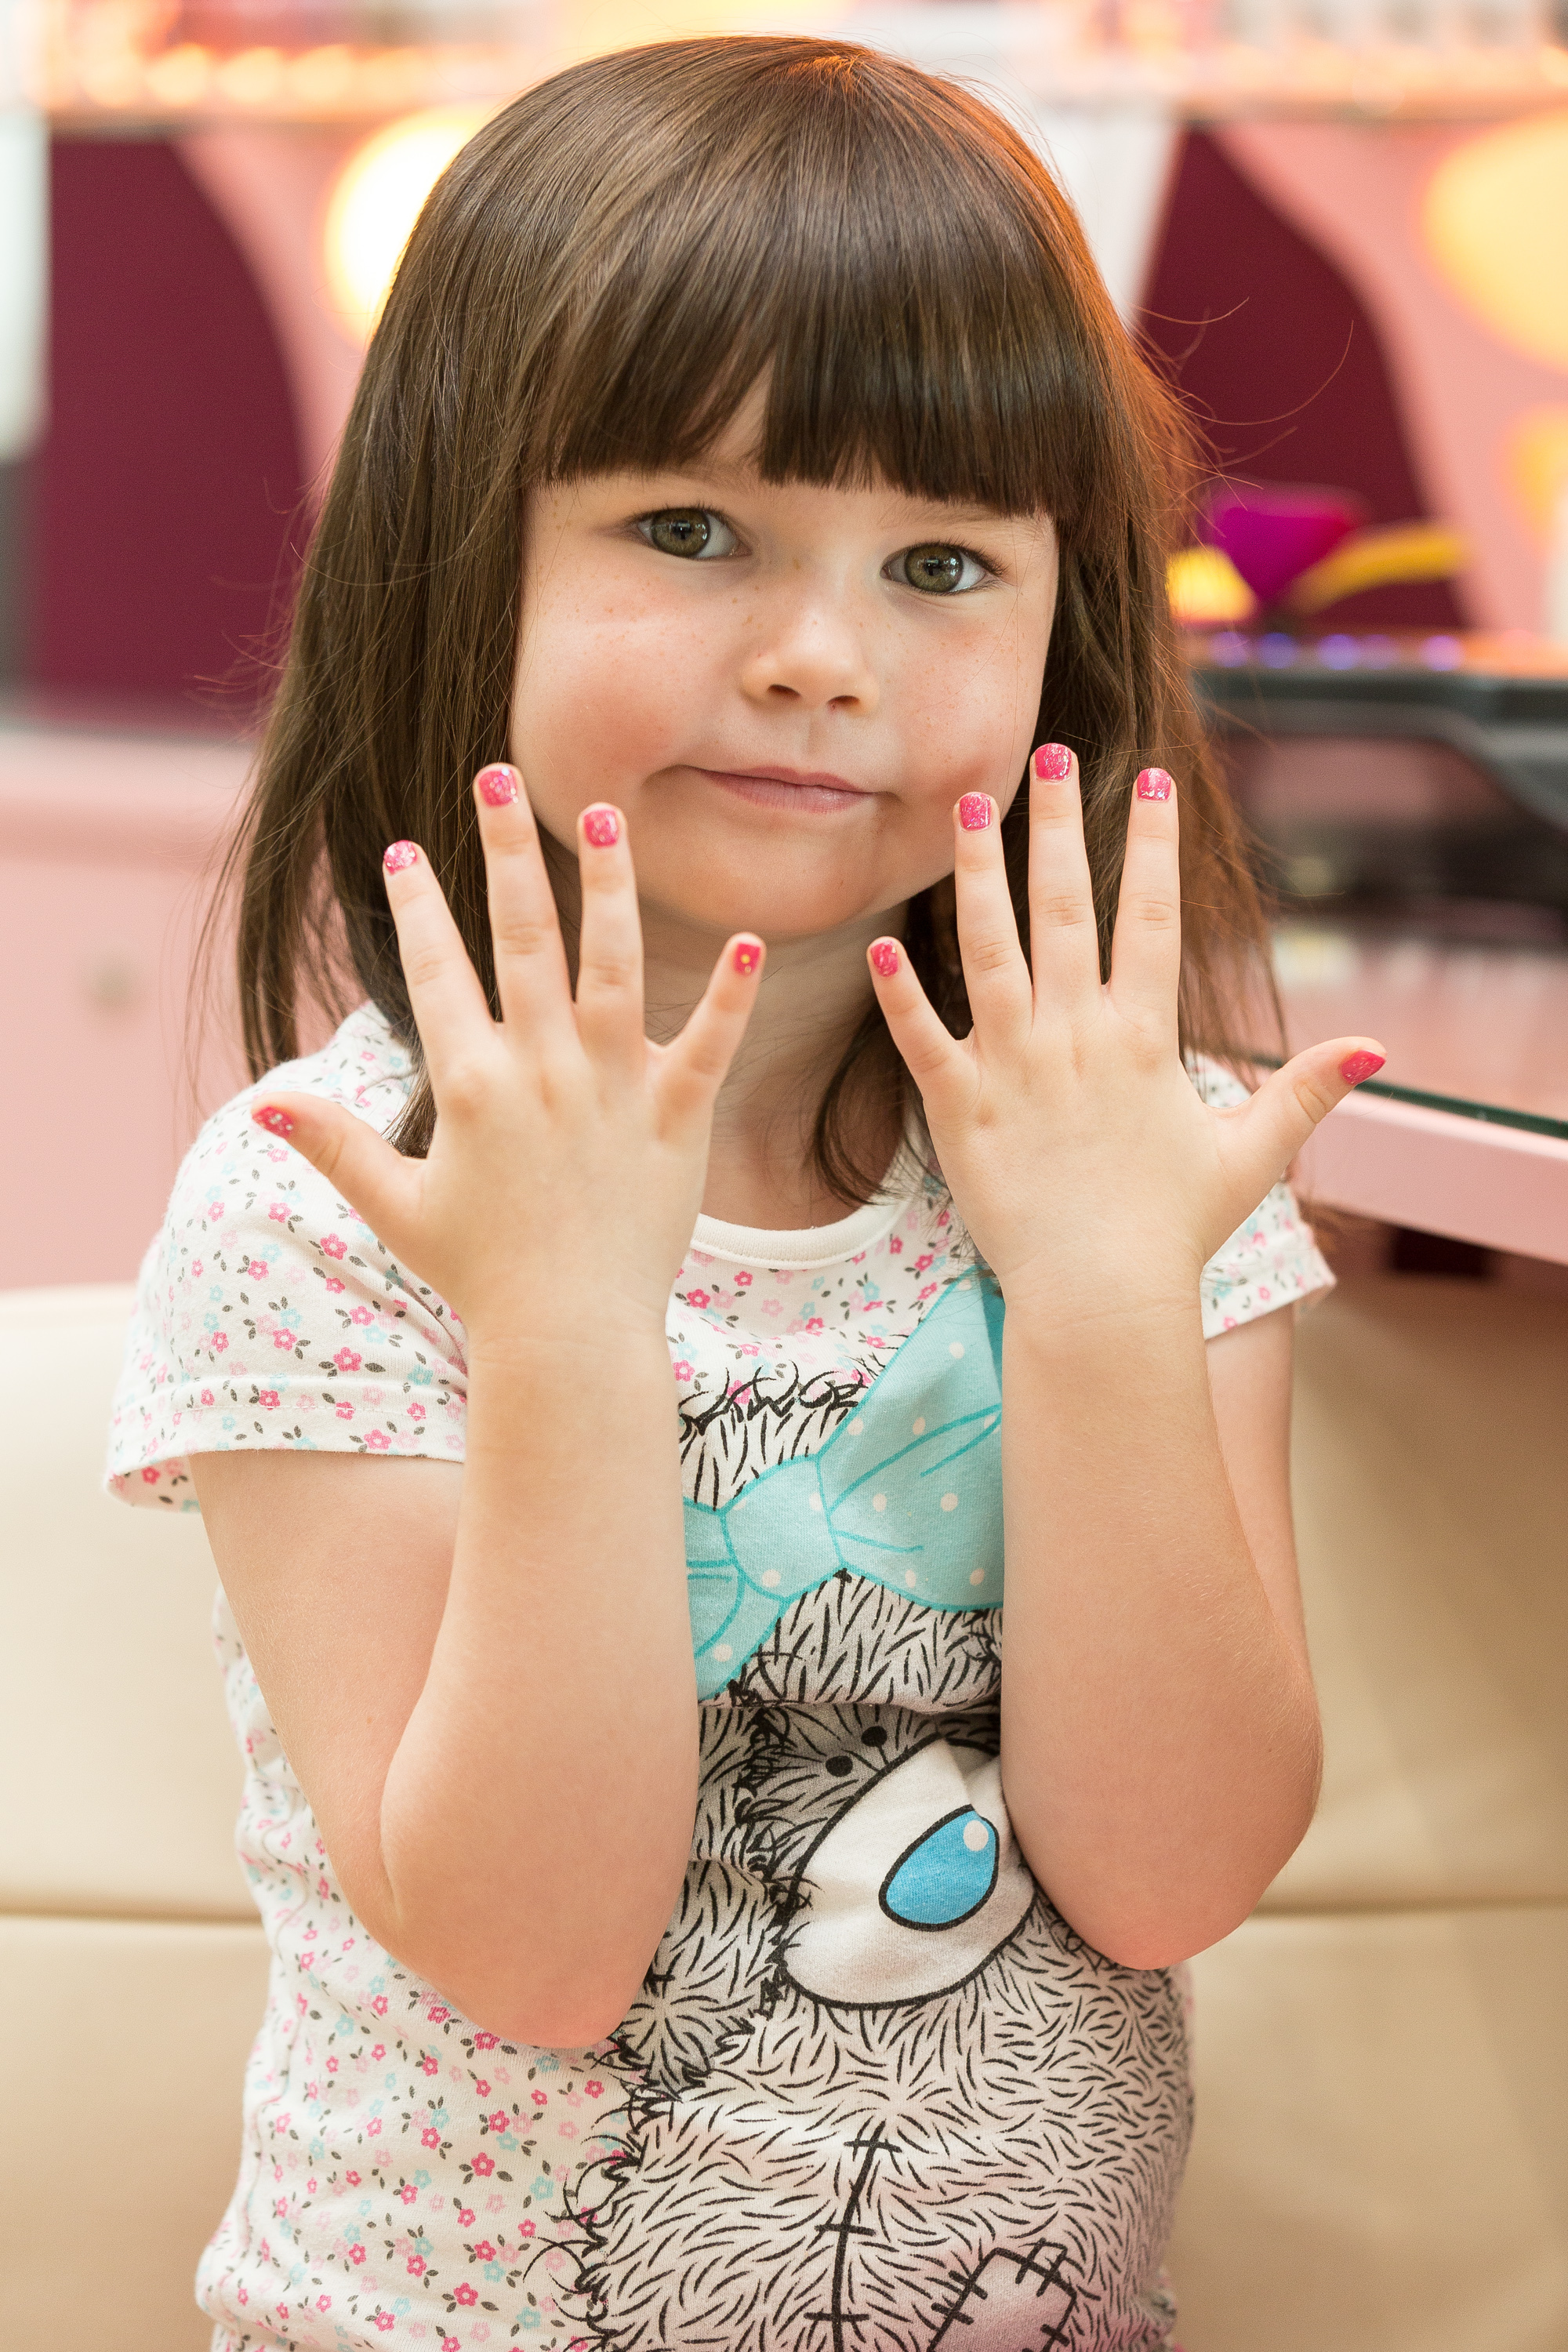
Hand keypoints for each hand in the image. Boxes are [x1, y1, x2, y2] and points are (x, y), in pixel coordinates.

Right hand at [248, 767, 764, 1347]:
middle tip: (498, 777)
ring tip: (612, 817)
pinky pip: (709, 1046)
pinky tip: (750, 939)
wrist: (569, 1336)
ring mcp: (612, 1088)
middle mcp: (541, 1069)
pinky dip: (731, 996)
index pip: (438, 971)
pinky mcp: (675, 1117)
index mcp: (472, 1084)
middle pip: (523, 937)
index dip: (418, 906)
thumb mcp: (396, 1207)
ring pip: (614, 965)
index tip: (403, 848)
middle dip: (506, 851)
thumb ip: (334, 1146)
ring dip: (611, 887)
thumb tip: (263, 1107)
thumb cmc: (482, 1274)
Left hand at [867, 750, 1383, 1322]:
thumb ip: (1302, 1093)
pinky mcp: (959, 1110)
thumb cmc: (1171, 1232)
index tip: (1151, 780)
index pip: (1151, 919)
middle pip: (1065, 909)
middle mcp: (1075, 1036)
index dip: (1152, 845)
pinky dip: (899, 996)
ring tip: (968, 808)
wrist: (1102, 1298)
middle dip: (1058, 825)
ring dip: (977, 875)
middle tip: (1049, 754)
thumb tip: (1373, 1051)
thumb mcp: (1247, 1156)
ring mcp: (1012, 1068)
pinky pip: (922, 1042)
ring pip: (988, 951)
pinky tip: (879, 945)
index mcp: (1142, 1037)